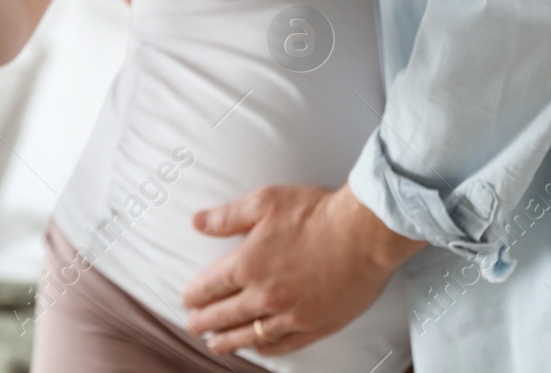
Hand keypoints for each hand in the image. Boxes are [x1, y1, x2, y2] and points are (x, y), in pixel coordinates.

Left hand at [182, 184, 423, 355]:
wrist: (364, 233)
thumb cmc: (316, 213)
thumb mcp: (265, 201)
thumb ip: (227, 216)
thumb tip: (196, 222)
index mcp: (248, 265)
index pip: (211, 287)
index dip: (194, 295)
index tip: (186, 300)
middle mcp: (264, 296)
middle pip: (224, 315)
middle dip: (204, 322)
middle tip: (192, 327)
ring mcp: (290, 315)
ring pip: (250, 335)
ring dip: (228, 341)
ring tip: (215, 345)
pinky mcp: (314, 326)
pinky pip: (282, 346)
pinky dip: (264, 349)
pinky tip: (257, 348)